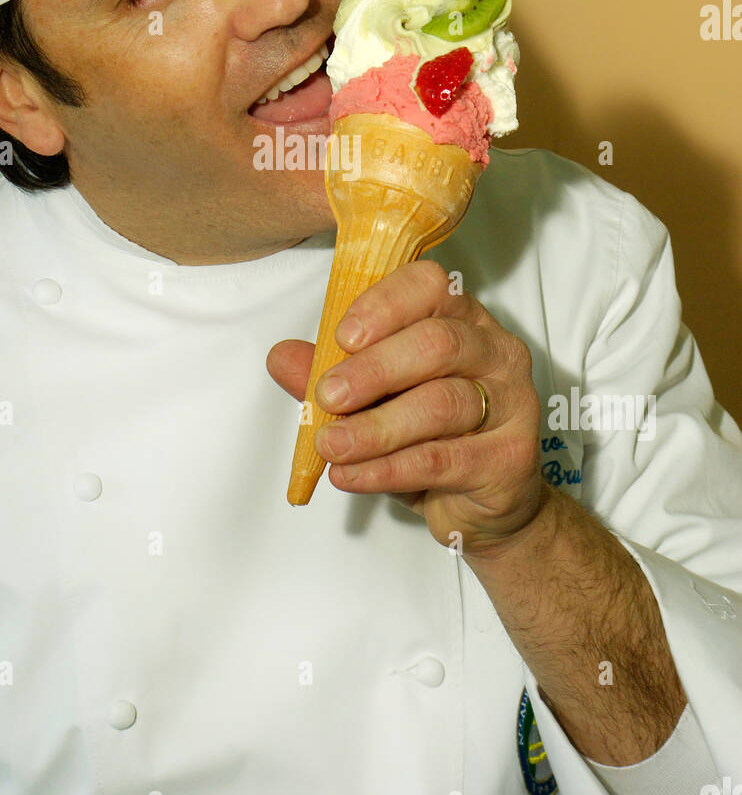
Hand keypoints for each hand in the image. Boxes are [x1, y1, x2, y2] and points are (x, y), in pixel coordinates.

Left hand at [267, 260, 547, 552]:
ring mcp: (513, 403)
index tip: (342, 337)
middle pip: (438, 343)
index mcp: (462, 319)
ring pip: (441, 404)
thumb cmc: (429, 437)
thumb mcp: (373, 400)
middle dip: (374, 369)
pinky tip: (352, 475)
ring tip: (331, 445)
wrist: (483, 508)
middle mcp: (495, 351)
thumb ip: (331, 373)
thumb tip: (281, 357)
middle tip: (328, 397)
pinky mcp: (511, 457)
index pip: (431, 286)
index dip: (384, 305)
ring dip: (376, 427)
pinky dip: (388, 469)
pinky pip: (443, 459)